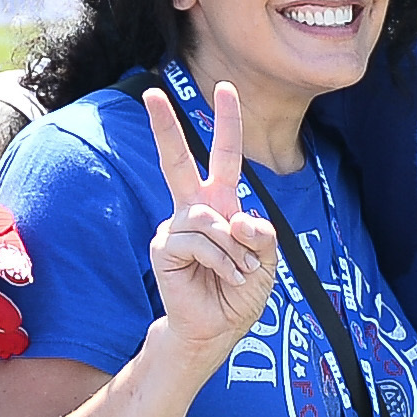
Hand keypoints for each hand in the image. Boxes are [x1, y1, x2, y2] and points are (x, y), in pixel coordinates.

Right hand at [140, 82, 277, 368]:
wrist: (216, 327)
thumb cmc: (239, 291)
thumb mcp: (265, 262)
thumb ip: (261, 237)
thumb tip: (239, 218)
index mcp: (220, 204)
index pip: (223, 156)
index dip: (226, 123)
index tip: (225, 89)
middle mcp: (193, 209)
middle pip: (177, 161)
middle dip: (165, 127)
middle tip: (151, 93)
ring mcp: (174, 226)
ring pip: (208, 219)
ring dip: (234, 250)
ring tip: (240, 272)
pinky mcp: (163, 247)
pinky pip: (197, 242)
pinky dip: (221, 261)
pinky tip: (227, 277)